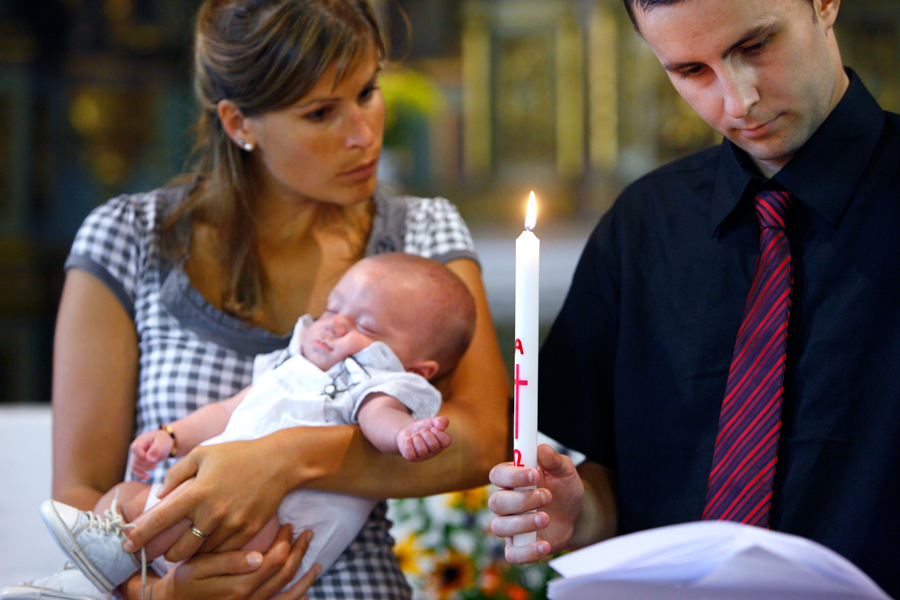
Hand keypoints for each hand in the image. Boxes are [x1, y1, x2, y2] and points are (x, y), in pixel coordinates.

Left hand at [124, 436, 293, 560]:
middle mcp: (212, 512)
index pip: (160, 520)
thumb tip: (161, 495)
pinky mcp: (248, 532)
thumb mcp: (203, 453)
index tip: (127, 545)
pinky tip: (210, 542)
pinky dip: (213, 550)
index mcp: (197, 492)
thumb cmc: (239, 454)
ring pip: (201, 552)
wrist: (280, 462)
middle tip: (164, 550)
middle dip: (167, 554)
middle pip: (179, 549)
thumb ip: (177, 473)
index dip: (139, 536)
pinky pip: (223, 551)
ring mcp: (232, 525)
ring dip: (191, 553)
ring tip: (189, 545)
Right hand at [131, 430, 173, 479]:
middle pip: (135, 460)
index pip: (136, 449)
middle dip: (146, 464)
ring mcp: (135, 455)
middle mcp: (135, 448)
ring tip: (155, 466)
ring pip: (134, 466)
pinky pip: (134, 470)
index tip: (153, 459)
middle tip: (156, 464)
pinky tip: (147, 477)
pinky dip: (140, 475)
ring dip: (144, 469)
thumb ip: (156, 449)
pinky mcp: (138, 462)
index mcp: (140, 441)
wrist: (165, 443)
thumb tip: (149, 460)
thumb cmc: (164, 440)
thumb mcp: (162, 442)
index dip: (143, 457)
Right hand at [141, 525, 319, 599]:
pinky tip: (307, 595)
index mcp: (239, 585)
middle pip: (284, 574)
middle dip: (298, 552)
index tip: (288, 525)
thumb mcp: (200, 566)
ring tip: (317, 565)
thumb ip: (229, 562)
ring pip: (288, 594)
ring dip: (305, 579)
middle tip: (306, 533)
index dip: (285, 541)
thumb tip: (258, 556)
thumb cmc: (186, 580)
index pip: (274, 561)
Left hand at [396, 416, 451, 461]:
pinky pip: (411, 455)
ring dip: (417, 438)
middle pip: (433, 445)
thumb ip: (441, 421)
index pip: (446, 441)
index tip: (433, 428)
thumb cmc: (424, 426)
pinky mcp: (413, 458)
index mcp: (442, 443)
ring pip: (422, 451)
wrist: (408, 430)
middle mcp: (434, 451)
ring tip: (415, 435)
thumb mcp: (433, 421)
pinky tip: (408, 439)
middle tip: (422, 430)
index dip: (439, 433)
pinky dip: (408, 444)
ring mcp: (423, 456)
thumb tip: (442, 427)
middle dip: (426, 434)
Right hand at [488, 444, 584, 563]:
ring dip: (523, 523)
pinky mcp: (518, 547)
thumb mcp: (564, 471)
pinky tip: (544, 545)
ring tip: (546, 518)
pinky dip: (527, 552)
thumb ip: (553, 460)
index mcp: (511, 480)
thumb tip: (542, 449)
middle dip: (521, 500)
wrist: (574, 515)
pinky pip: (512, 555)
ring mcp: (510, 526)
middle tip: (547, 496)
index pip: (497, 475)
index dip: (512, 476)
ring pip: (500, 527)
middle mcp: (505, 503)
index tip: (534, 475)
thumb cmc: (563, 488)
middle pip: (496, 502)